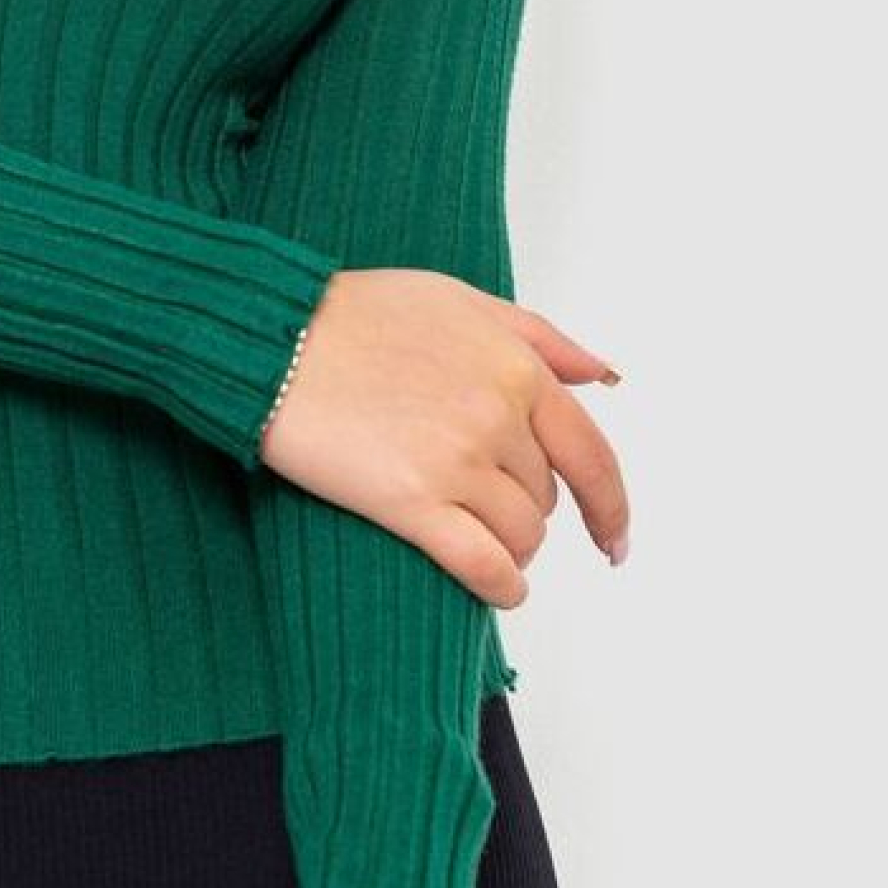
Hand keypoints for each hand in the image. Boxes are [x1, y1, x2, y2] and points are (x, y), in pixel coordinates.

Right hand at [259, 268, 628, 604]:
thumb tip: (603, 376)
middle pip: (544, 496)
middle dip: (524, 507)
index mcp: (517, 368)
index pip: (591, 455)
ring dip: (510, 548)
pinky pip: (483, 565)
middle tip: (488, 507)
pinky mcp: (412, 502)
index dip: (609, 506)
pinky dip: (501, 586)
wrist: (274, 338)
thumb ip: (539, 336)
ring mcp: (457, 461)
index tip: (613, 538)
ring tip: (481, 543)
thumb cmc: (356, 312)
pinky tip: (498, 589)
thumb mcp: (459, 299)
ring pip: (519, 535)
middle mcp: (497, 416)